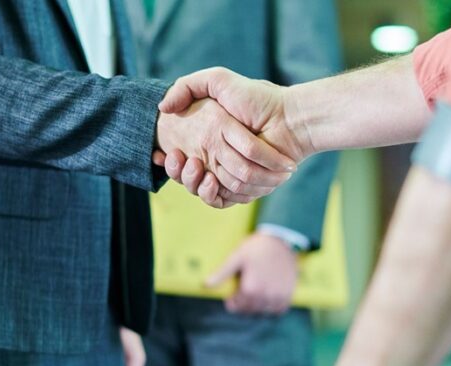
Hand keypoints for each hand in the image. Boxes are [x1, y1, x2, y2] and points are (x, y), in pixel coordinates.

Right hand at [156, 68, 314, 201]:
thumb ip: (188, 86)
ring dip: (192, 182)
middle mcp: (220, 158)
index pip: (179, 158)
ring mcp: (232, 175)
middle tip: (177, 158)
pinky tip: (209, 179)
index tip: (162, 152)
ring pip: (202, 190)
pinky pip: (221, 200)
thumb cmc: (256, 98)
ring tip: (194, 165)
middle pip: (188, 176)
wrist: (289, 118)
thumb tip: (163, 108)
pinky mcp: (245, 189)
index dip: (168, 159)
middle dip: (179, 171)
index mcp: (211, 139)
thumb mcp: (218, 80)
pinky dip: (212, 193)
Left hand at [205, 233, 298, 315]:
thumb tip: (205, 285)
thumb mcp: (236, 258)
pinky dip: (272, 307)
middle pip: (250, 310)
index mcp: (251, 288)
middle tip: (243, 294)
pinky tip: (268, 296)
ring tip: (256, 294)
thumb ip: (221, 273)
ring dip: (257, 306)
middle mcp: (265, 295)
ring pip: (264, 311)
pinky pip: (279, 310)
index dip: (233, 302)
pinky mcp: (288, 294)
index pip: (237, 306)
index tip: (232, 297)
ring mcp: (278, 296)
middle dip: (244, 304)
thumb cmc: (256, 248)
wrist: (281, 241)